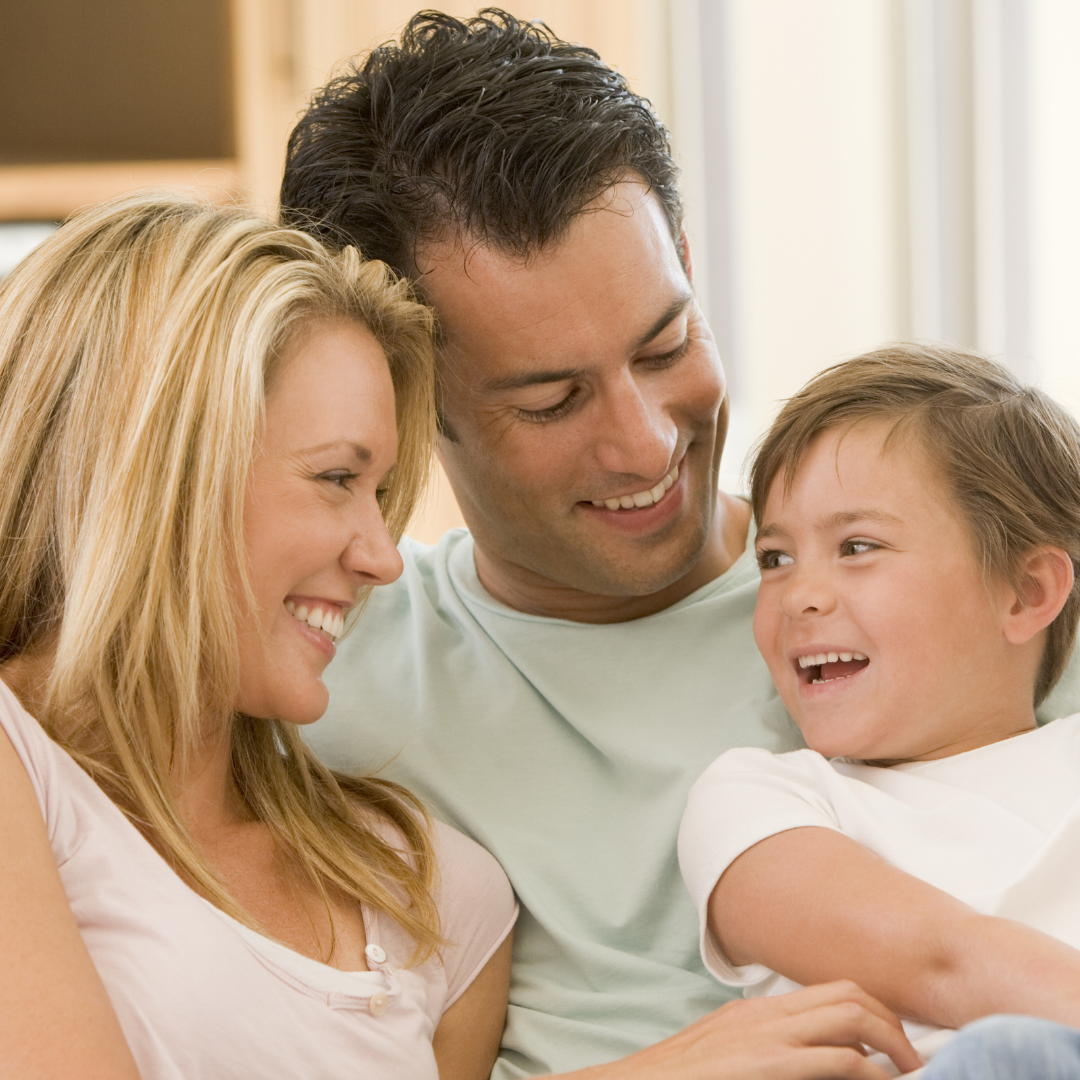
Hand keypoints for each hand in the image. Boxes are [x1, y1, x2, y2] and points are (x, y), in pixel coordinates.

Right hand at [561, 981, 921, 1079]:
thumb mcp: (727, 1057)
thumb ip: (765, 1052)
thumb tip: (811, 1065)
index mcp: (759, 1012)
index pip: (831, 993)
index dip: (873, 1013)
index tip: (895, 1044)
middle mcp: (768, 1014)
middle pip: (849, 995)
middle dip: (893, 1023)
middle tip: (914, 1061)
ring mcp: (768, 1036)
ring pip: (850, 1015)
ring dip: (891, 1043)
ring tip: (910, 1074)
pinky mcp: (769, 1064)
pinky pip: (838, 1058)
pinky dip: (871, 1073)